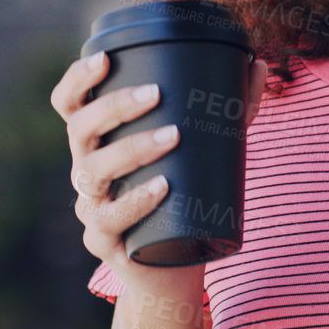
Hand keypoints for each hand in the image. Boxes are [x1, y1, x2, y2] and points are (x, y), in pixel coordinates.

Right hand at [51, 51, 267, 299]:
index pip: (70, 106)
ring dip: (132, 149)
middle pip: (81, 130)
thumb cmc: (185, 199)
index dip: (78, 79)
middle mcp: (86, 171)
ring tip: (171, 135)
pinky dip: (136, 200)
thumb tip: (257, 64)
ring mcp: (91, 208)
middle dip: (115, 107)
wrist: (175, 270)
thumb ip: (232, 108)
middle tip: (155, 94)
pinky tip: (163, 187)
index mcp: (99, 143)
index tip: (105, 57)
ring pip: (93, 172)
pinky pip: (109, 219)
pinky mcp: (103, 242)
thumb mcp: (207, 149)